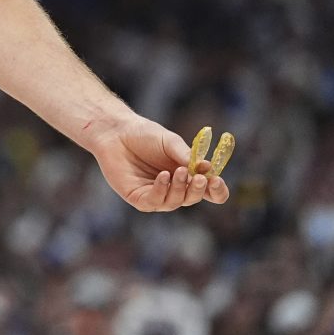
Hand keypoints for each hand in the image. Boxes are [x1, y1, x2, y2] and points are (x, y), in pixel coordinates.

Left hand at [90, 115, 230, 211]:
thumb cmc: (145, 136)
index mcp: (187, 176)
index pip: (209, 192)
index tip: (217, 180)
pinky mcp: (138, 198)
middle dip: (198, 190)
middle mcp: (174, 189)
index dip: (217, 191)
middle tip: (200, 178)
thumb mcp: (170, 142)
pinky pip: (154, 201)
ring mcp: (156, 195)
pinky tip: (163, 176)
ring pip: (175, 202)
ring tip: (178, 170)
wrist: (116, 132)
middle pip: (193, 198)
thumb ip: (187, 155)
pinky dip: (161, 190)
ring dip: (179, 188)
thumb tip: (207, 168)